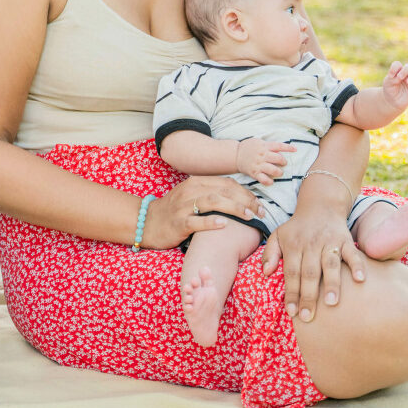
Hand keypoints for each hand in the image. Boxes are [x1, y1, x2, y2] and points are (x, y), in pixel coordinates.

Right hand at [140, 176, 263, 250]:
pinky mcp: (178, 223)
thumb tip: (240, 197)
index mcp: (196, 182)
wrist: (147, 222)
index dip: (246, 193)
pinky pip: (196, 221)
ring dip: (233, 208)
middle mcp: (190, 191)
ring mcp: (183, 206)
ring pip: (212, 202)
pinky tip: (224, 224)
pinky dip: (211, 222)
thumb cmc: (174, 210)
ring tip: (249, 216)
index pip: (227, 183)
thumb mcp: (191, 195)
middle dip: (246, 200)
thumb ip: (212, 192)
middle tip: (261, 212)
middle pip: (223, 190)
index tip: (259, 204)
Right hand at [235, 139, 296, 184]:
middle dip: (283, 161)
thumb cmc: (249, 147)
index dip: (288, 148)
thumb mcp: (258, 142)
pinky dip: (269, 181)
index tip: (295, 149)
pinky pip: (264, 179)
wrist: (235, 155)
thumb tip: (281, 148)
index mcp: (264, 146)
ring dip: (279, 172)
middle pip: (278, 159)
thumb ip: (269, 145)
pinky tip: (271, 181)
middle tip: (283, 163)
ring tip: (279, 172)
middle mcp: (262, 155)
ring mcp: (258, 165)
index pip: (278, 146)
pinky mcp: (254, 173)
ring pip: (273, 170)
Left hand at [261, 197, 368, 322]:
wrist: (320, 205)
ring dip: (331, 284)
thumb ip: (270, 253)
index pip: (291, 272)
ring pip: (330, 264)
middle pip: (309, 273)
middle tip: (308, 316)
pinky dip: (357, 265)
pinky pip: (352, 253)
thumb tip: (265, 273)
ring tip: (331, 303)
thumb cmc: (297, 227)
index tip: (292, 312)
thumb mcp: (278, 235)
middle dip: (308, 295)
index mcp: (293, 246)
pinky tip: (359, 280)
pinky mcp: (346, 239)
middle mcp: (310, 244)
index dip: (291, 292)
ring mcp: (329, 242)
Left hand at [380, 61, 407, 109]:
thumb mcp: (388, 83)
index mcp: (398, 71)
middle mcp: (407, 74)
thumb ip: (392, 78)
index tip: (390, 76)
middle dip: (405, 70)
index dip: (395, 68)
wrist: (392, 101)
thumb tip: (400, 77)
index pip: (398, 64)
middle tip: (400, 77)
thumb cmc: (390, 89)